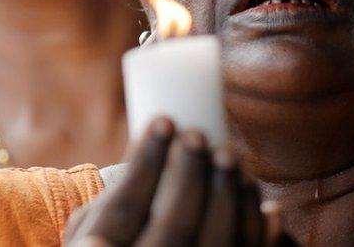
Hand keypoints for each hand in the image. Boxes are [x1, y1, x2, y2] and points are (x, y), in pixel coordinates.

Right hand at [64, 117, 293, 245]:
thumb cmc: (118, 239)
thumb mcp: (99, 219)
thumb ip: (122, 185)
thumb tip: (158, 128)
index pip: (126, 208)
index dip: (146, 161)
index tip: (164, 120)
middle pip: (175, 230)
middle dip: (190, 176)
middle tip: (197, 135)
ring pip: (217, 244)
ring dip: (227, 194)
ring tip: (226, 155)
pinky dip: (254, 220)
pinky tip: (245, 185)